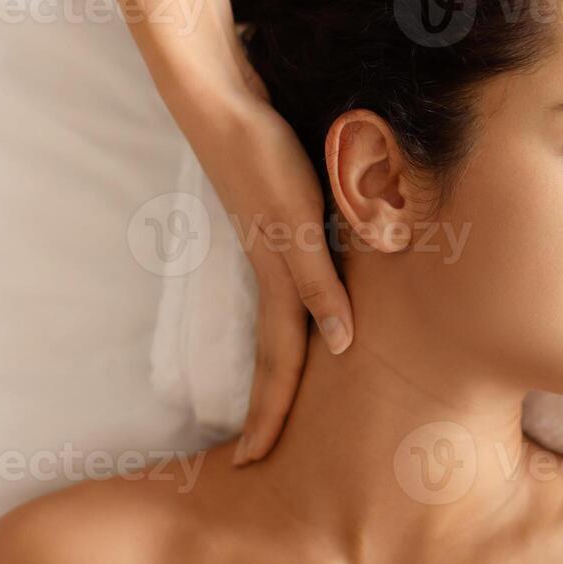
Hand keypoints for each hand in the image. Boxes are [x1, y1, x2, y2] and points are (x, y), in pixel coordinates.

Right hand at [195, 86, 353, 466]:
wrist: (220, 101)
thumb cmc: (263, 156)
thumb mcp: (296, 222)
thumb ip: (318, 281)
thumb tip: (342, 343)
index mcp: (279, 278)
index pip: (281, 360)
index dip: (273, 411)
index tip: (255, 462)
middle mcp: (273, 270)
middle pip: (275, 351)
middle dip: (269, 406)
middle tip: (256, 456)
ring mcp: (268, 247)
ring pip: (280, 321)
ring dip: (281, 367)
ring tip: (280, 403)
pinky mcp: (272, 220)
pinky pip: (289, 284)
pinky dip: (296, 314)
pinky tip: (305, 318)